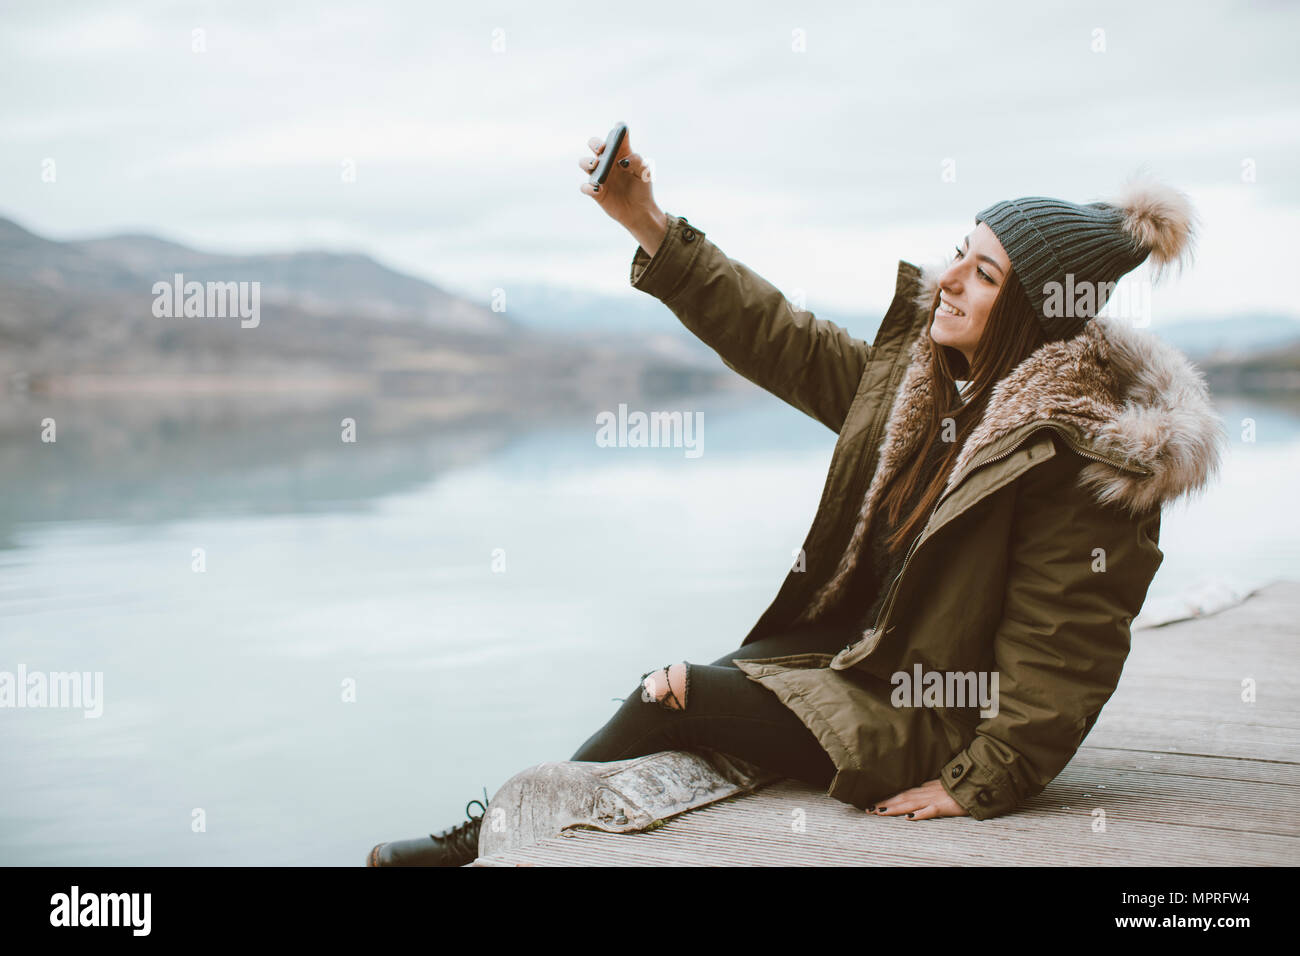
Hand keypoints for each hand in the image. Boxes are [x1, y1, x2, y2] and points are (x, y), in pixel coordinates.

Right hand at [577, 128, 666, 253]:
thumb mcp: (645, 172)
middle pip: (595, 144)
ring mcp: (599, 175)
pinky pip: (585, 187)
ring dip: (587, 162)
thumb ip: (636, 161)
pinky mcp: (595, 191)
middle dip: (596, 143)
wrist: (640, 211)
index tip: (619, 128)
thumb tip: (622, 161)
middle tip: (603, 149)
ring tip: (595, 166)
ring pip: (584, 162)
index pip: (617, 135)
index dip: (618, 129)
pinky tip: (598, 188)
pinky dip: (588, 187)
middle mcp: (607, 161)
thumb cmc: (642, 188)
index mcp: (621, 152)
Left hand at [870, 778, 968, 820]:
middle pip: (901, 798)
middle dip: (885, 804)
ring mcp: (934, 798)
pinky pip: (930, 810)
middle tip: (869, 809)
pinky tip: (909, 818)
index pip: (902, 793)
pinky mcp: (945, 806)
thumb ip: (927, 788)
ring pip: (910, 803)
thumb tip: (916, 788)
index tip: (873, 803)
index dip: (887, 798)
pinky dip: (919, 814)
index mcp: (924, 788)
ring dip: (894, 808)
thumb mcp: (938, 785)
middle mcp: (925, 792)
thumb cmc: (958, 786)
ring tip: (880, 812)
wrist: (975, 782)